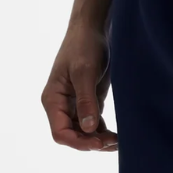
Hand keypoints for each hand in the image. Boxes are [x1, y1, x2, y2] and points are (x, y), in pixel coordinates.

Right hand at [41, 22, 115, 150]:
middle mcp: (60, 106)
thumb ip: (86, 101)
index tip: (99, 143)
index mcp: (53, 100)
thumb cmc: (84, 45)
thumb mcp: (85, 72)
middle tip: (115, 142)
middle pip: (73, 136)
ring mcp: (74, 105)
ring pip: (84, 133)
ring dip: (100, 140)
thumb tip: (89, 129)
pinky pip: (93, 124)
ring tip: (119, 140)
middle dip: (92, 143)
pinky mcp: (88, 102)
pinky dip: (104, 132)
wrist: (92, 28)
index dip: (79, 142)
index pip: (60, 133)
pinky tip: (118, 134)